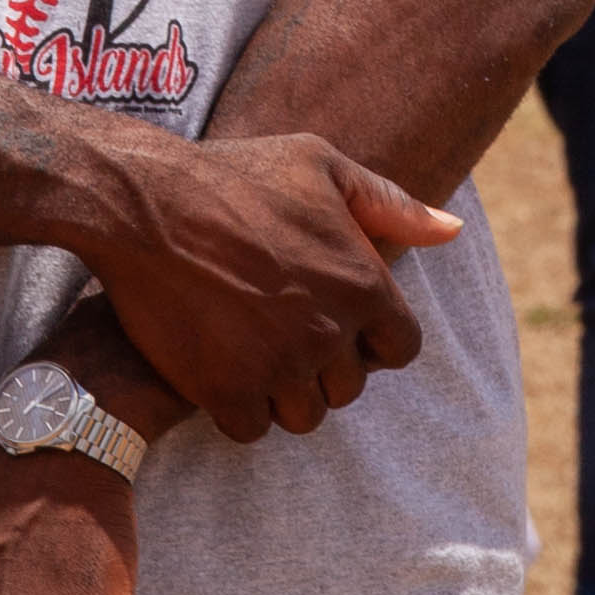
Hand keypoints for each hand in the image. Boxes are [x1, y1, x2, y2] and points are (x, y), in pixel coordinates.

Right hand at [71, 131, 456, 442]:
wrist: (143, 202)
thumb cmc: (234, 175)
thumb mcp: (320, 166)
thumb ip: (390, 205)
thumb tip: (451, 231)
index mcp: (364, 283)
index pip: (400, 348)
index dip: (372, 341)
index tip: (337, 325)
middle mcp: (330, 332)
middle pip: (348, 388)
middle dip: (322, 366)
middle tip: (278, 332)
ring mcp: (278, 366)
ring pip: (303, 415)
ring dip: (281, 393)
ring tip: (248, 353)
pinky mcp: (226, 390)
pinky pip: (250, 428)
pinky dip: (235, 408)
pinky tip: (216, 370)